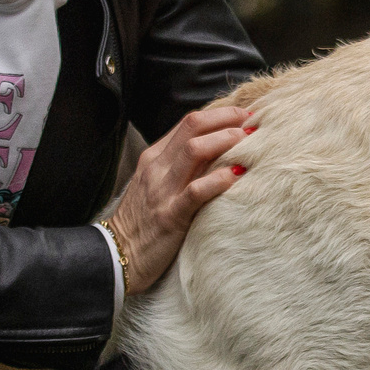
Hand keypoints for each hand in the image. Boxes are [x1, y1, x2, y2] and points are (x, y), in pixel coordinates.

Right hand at [105, 104, 251, 293]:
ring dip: (225, 141)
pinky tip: (236, 175)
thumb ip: (179, 166)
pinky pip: (195, 191)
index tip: (244, 115)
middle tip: (252, 123)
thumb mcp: (156, 184)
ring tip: (247, 142)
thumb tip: (216, 151)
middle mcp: (157, 168)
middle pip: (193, 127)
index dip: (219, 115)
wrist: (118, 254)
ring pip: (194, 151)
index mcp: (154, 157)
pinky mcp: (170, 216)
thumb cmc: (143, 220)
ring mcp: (162, 190)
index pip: (188, 123)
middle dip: (226, 120)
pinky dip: (218, 180)